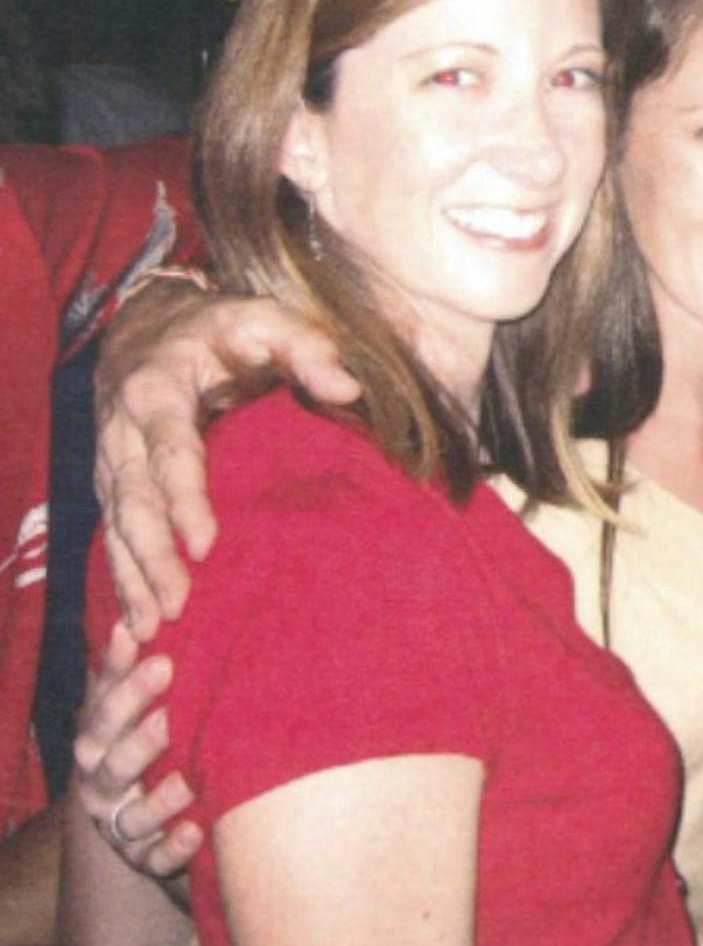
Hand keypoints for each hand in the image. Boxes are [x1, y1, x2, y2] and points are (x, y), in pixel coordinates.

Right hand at [73, 623, 202, 880]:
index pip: (105, 707)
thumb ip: (147, 660)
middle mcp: (101, 781)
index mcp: (100, 737)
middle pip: (112, 759)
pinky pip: (153, 859)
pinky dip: (172, 848)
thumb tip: (151, 606)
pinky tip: (195, 831)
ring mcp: (120, 824)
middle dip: (141, 735)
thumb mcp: (149, 701)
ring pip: (131, 815)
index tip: (158, 654)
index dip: (124, 680)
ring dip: (159, 797)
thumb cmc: (162, 738)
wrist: (164, 815)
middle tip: (175, 715)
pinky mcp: (144, 859)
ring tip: (190, 779)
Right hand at [95, 282, 355, 632]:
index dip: (184, 501)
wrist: (150, 324)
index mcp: (156, 392)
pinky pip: (111, 533)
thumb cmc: (221, 326)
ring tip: (152, 626)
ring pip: (115, 525)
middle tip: (176, 605)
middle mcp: (123, 431)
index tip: (204, 546)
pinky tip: (136, 619)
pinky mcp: (113, 481)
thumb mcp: (265, 319)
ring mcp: (111, 459)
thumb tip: (347, 388)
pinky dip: (120, 576)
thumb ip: (307, 348)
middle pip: (132, 502)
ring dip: (132, 577)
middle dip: (151, 556)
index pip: (170, 454)